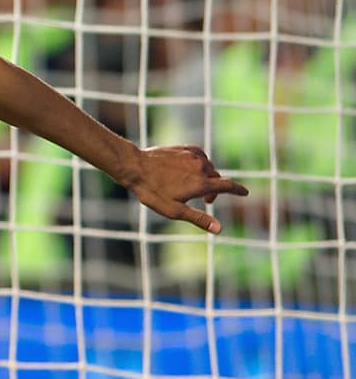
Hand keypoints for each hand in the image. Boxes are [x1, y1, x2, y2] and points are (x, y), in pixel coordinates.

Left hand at [126, 145, 248, 233]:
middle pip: (216, 178)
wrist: (134, 167)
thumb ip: (199, 219)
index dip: (238, 190)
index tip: (245, 192)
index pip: (228, 186)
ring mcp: (191, 155)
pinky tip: (192, 168)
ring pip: (208, 166)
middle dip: (215, 189)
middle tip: (206, 200)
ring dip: (206, 176)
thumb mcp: (175, 211)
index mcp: (201, 183)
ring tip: (195, 185)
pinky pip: (199, 155)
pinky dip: (200, 163)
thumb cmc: (152, 192)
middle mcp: (200, 167)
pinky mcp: (183, 148)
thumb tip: (219, 229)